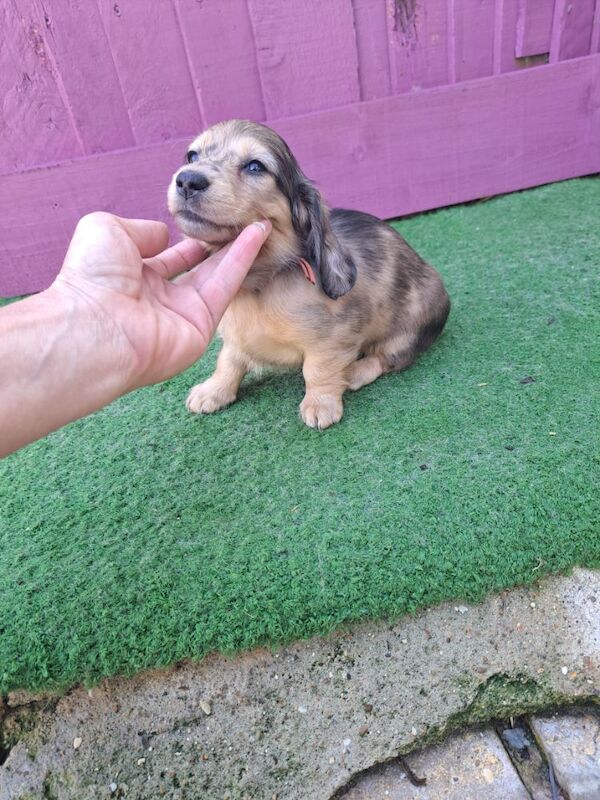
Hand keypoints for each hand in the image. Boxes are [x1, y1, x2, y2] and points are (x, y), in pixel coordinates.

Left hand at [52, 212, 270, 390]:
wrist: (96, 326)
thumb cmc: (92, 277)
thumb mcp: (106, 230)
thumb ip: (141, 228)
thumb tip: (165, 236)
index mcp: (133, 277)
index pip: (169, 258)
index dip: (189, 240)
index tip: (210, 220)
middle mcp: (159, 298)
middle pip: (199, 268)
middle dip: (220, 245)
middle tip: (242, 221)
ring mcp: (182, 314)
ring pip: (217, 276)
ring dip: (239, 248)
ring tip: (260, 222)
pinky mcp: (202, 327)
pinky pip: (226, 288)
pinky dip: (242, 260)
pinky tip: (256, 235)